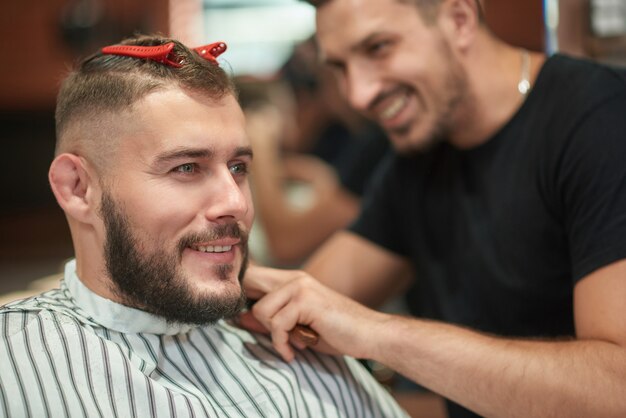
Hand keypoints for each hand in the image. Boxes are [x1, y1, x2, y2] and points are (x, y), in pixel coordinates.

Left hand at [241, 266, 388, 361]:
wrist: (370, 334)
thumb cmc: (337, 332)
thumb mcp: (299, 326)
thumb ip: (272, 319)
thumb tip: (242, 317)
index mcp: (293, 280)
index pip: (254, 275)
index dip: (241, 291)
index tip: (242, 314)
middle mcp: (295, 278)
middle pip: (250, 284)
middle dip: (252, 312)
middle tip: (272, 334)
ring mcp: (300, 287)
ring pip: (261, 311)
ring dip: (274, 334)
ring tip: (294, 343)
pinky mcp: (305, 301)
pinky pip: (277, 325)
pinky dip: (283, 344)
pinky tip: (295, 351)